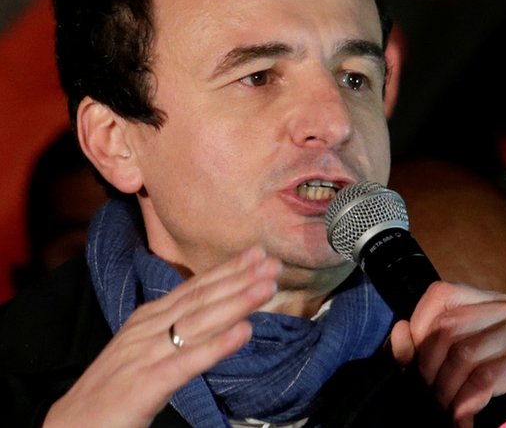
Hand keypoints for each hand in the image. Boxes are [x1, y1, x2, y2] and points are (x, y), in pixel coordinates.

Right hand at [43, 246, 280, 427]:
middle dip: (241, 279)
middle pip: (202, 299)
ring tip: (268, 288)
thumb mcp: (146, 349)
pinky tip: (243, 333)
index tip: (259, 253)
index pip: (195, 288)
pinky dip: (217, 346)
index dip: (228, 270)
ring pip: (199, 322)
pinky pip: (188, 362)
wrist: (71, 425)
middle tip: (274, 263)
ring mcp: (147, 354)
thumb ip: (175, 329)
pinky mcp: (148, 383)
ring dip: (237, 303)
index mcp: (149, 319)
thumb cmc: (114, 388)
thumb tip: (213, 312)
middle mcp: (149, 329)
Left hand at [390, 281, 505, 427]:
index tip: (415, 366)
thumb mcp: (449, 365)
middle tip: (431, 399)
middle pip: (448, 328)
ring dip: (446, 393)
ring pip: (464, 355)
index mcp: (490, 301)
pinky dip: (466, 404)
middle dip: (429, 370)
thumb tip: (399, 333)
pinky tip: (463, 419)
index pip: (441, 295)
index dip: (419, 331)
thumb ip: (420, 349)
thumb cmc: (492, 391)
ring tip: (447, 411)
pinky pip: (484, 379)